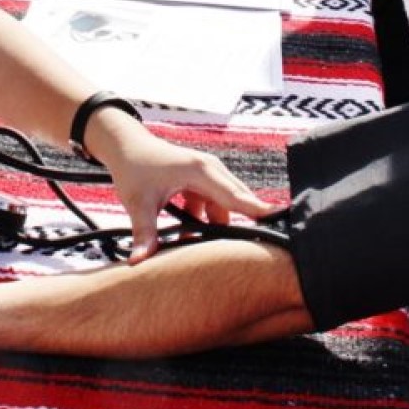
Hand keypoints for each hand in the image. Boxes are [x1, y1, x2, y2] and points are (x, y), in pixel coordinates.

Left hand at [82, 108, 273, 260]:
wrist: (126, 146)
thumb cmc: (134, 169)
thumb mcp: (138, 203)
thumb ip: (144, 233)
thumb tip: (139, 262)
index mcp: (201, 171)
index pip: (236, 197)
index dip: (258, 210)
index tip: (282, 220)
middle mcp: (211, 169)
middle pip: (237, 202)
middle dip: (243, 225)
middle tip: (251, 253)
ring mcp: (209, 174)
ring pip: (225, 207)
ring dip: (216, 227)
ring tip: (209, 250)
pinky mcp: (204, 181)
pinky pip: (215, 205)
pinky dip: (207, 221)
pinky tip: (192, 238)